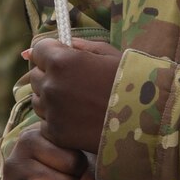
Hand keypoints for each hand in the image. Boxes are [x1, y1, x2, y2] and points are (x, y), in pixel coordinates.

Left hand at [26, 37, 122, 158]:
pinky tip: (79, 117)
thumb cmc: (130, 80)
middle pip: (34, 75)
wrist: (147, 119)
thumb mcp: (107, 53)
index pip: (38, 50)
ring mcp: (52, 111)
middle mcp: (51, 85)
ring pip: (37, 99)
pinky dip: (57, 119)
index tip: (65, 59)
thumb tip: (33, 47)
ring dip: (51, 98)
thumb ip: (74, 46)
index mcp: (62, 61)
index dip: (51, 53)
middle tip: (77, 82)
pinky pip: (45, 121)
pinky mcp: (56, 133)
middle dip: (50, 75)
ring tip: (80, 101)